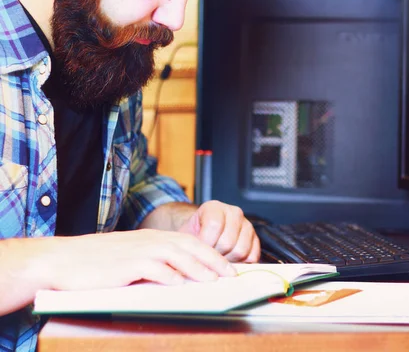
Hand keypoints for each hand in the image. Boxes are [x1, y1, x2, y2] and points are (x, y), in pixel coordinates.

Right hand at [36, 229, 235, 289]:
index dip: (210, 253)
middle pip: (189, 246)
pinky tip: (180, 284)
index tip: (227, 266)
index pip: (189, 241)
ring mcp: (138, 251)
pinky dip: (168, 276)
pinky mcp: (125, 265)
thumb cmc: (96, 260)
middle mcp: (149, 240)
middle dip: (213, 259)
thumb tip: (179, 276)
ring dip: (197, 268)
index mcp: (152, 237)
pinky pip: (153, 268)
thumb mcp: (131, 255)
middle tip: (230, 274)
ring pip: (176, 255)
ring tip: (213, 279)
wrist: (63, 259)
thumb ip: (155, 261)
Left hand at [178, 201, 260, 262]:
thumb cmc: (194, 236)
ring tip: (218, 259)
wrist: (202, 235)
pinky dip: (241, 263)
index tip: (199, 250)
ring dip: (228, 260)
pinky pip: (252, 256)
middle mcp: (233, 213)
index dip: (206, 243)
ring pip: (241, 251)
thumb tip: (196, 262)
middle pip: (228, 242)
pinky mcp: (256, 239)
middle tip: (208, 257)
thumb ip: (190, 244)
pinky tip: (230, 261)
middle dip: (216, 255)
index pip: (214, 225)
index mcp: (214, 208)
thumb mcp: (186, 236)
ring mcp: (247, 225)